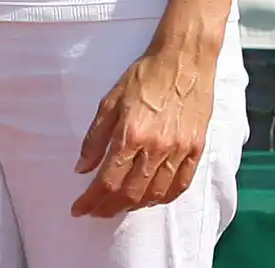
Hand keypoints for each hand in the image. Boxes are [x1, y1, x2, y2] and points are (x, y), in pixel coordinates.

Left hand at [71, 42, 217, 217]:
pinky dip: (163, 198)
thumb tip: (82, 167)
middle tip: (95, 211)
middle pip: (130, 192)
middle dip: (109, 207)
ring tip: (118, 207)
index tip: (78, 209)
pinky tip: (150, 199)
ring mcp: (179, 151)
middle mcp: (156, 148)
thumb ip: (95, 137)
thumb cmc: (143, 77)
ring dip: (134, 206)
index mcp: (130, 134)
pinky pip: (180, 185)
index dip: (91, 199)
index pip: (107, 179)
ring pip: (155, 194)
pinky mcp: (196, 150)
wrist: (183, 62)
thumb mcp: (109, 101)